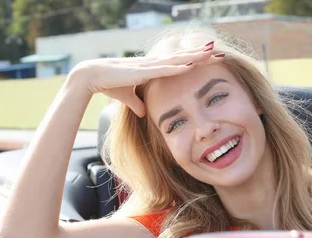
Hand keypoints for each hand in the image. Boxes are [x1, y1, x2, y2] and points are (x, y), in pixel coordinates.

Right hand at [70, 42, 223, 116]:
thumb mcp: (128, 98)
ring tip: (211, 51)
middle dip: (202, 55)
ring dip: (195, 56)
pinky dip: (178, 67)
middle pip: (184, 57)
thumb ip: (137, 104)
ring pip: (178, 59)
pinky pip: (165, 69)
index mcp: (153, 68)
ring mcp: (150, 66)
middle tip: (220, 51)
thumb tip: (143, 113)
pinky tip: (191, 64)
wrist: (92, 77)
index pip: (180, 62)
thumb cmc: (109, 85)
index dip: (196, 60)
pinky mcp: (143, 71)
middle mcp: (154, 64)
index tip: (211, 59)